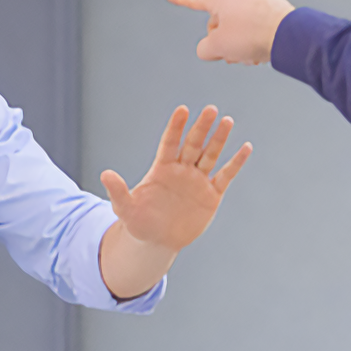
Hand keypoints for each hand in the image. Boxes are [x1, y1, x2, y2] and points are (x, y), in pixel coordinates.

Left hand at [100, 105, 251, 252]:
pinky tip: (245, 147)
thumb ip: (118, 191)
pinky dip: (235, 162)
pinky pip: (225, 175)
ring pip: (211, 155)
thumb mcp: (125, 208)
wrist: (157, 241)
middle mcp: (181, 170)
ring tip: (227, 121)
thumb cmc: (139, 222)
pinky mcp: (211, 195)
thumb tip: (105, 174)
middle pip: (194, 144)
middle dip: (202, 127)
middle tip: (210, 109)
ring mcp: (198, 181)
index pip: (170, 142)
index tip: (182, 110)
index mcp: (162, 168)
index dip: (176, 127)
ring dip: (219, 139)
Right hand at [164, 0, 294, 64]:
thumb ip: (205, 48)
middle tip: (229, 55)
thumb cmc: (252, 37)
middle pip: (221, 19)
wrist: (289, 35)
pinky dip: (255, 39)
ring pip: (241, 24)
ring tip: (248, 56)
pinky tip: (262, 51)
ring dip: (240, 42)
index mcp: (223, 0)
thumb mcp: (217, 47)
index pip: (195, 0)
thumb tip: (210, 47)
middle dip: (222, 38)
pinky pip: (258, 25)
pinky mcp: (277, 9)